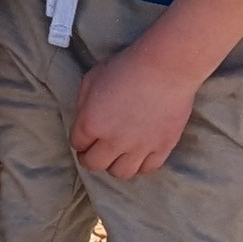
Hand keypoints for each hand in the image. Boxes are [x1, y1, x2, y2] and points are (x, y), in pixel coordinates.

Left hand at [71, 42, 197, 179]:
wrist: (165, 68)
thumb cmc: (126, 68)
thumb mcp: (92, 79)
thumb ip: (83, 104)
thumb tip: (84, 120)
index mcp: (91, 123)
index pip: (77, 144)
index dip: (79, 141)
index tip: (84, 139)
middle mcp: (112, 141)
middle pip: (94, 164)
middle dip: (91, 158)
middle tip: (95, 151)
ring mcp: (138, 147)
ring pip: (120, 173)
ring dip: (115, 166)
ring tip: (117, 156)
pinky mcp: (162, 148)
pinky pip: (147, 169)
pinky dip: (140, 165)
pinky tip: (139, 156)